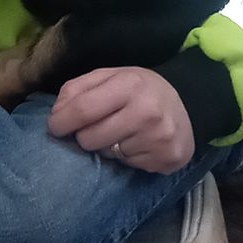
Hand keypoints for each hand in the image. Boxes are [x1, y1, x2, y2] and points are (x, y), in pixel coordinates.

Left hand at [49, 67, 194, 172]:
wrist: (187, 105)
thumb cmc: (138, 90)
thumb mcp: (109, 76)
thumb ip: (77, 89)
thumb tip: (56, 115)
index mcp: (130, 84)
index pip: (82, 109)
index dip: (61, 121)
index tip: (54, 127)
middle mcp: (147, 111)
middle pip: (89, 138)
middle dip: (83, 135)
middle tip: (96, 127)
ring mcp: (158, 138)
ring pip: (106, 155)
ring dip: (105, 146)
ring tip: (121, 133)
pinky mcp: (166, 159)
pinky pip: (126, 166)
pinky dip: (125, 157)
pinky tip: (137, 143)